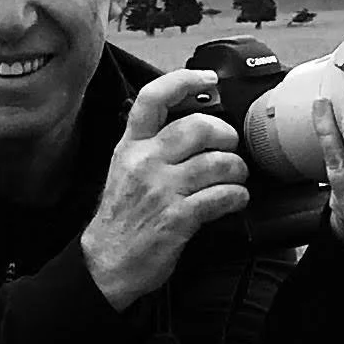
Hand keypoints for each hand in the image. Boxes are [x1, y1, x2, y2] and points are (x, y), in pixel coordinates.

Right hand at [81, 70, 249, 309]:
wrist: (106, 263)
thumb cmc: (121, 217)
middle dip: (226, 135)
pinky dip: (237, 196)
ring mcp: (160, 190)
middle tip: (230, 147)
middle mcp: (144, 162)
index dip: (184, 80)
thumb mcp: (124, 169)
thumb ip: (151, 144)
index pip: (153, 98)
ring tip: (236, 178)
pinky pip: (221, 196)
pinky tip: (235, 199)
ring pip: (217, 162)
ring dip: (237, 170)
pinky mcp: (177, 218)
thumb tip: (194, 123)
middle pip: (198, 127)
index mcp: (130, 146)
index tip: (208, 79)